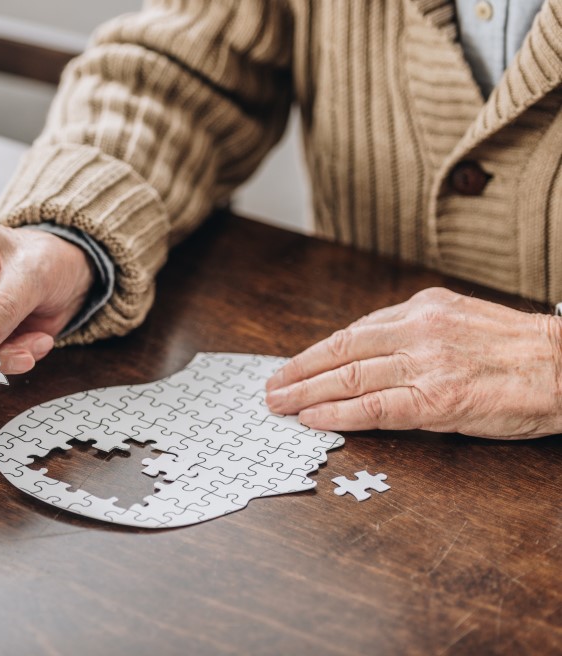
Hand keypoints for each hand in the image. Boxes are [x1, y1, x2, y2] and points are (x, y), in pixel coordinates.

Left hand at [265, 288, 561, 438]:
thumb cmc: (515, 349)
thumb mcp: (459, 319)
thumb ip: (412, 330)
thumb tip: (365, 348)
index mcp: (421, 308)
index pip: (352, 331)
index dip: (315, 352)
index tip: (291, 365)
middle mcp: (417, 330)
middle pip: (340, 351)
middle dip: (298, 371)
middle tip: (271, 387)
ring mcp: (426, 364)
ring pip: (349, 377)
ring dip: (306, 392)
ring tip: (279, 404)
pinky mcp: (437, 400)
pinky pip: (375, 407)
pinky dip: (338, 413)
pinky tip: (313, 418)